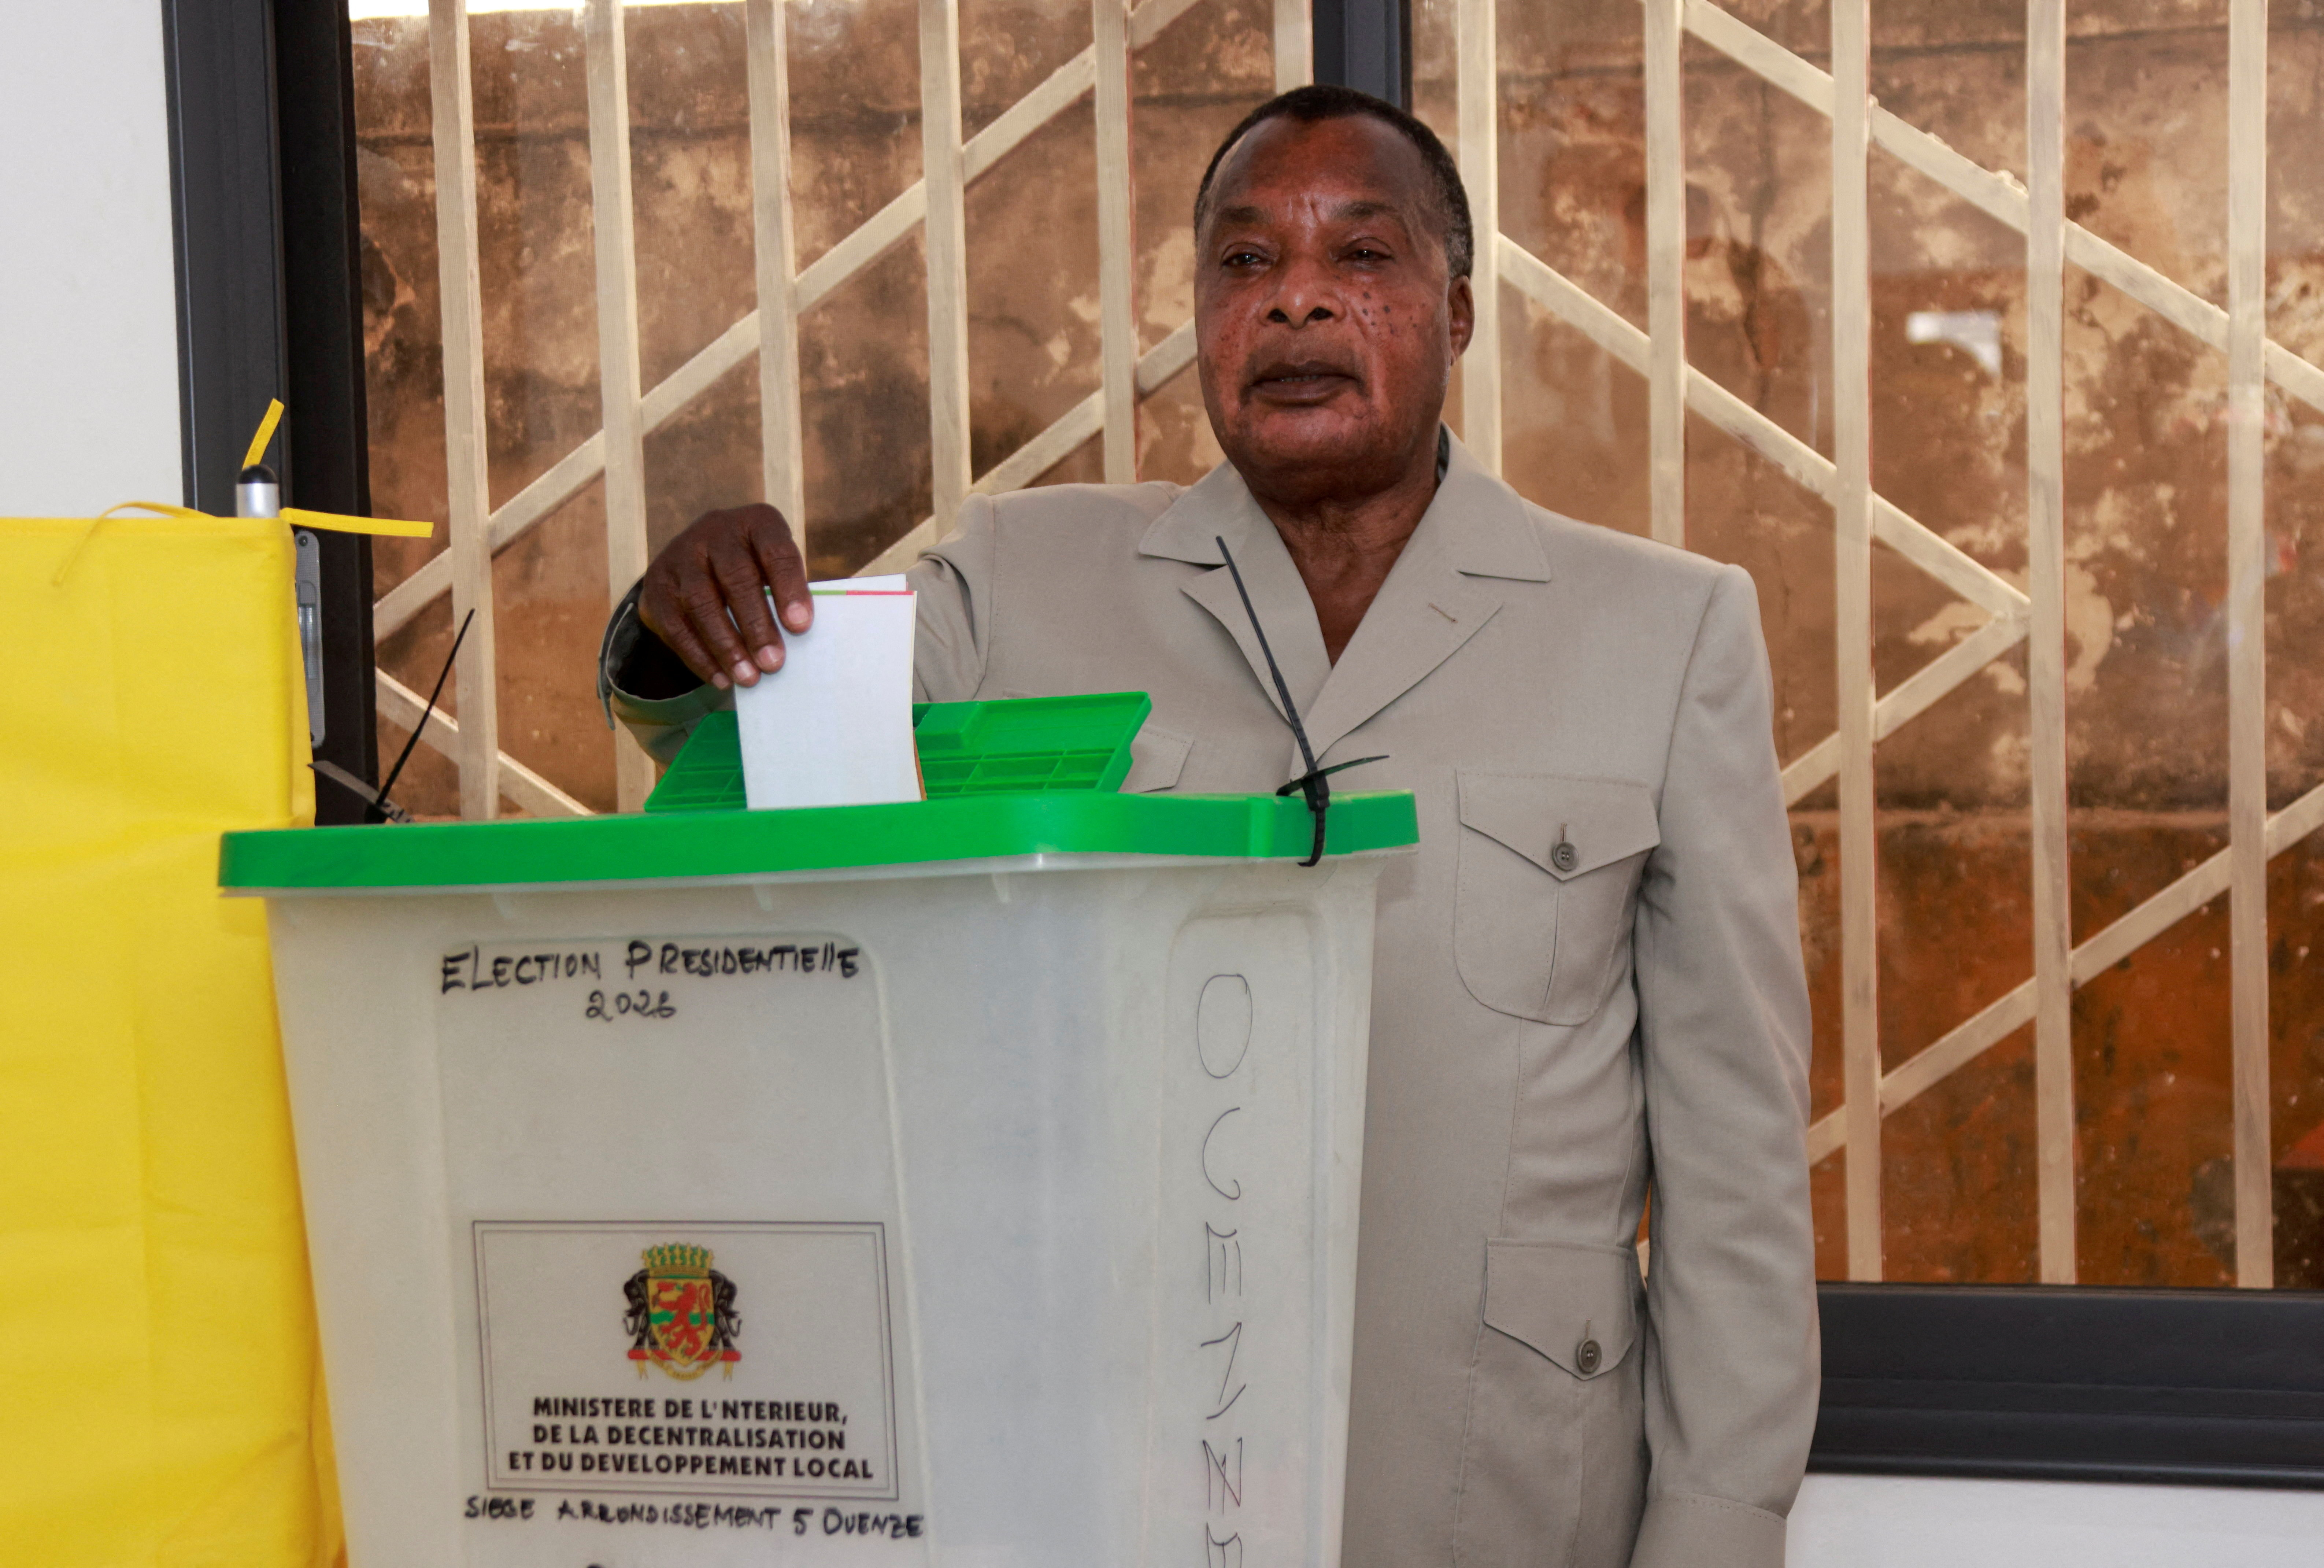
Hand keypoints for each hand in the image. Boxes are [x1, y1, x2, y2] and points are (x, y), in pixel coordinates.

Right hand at [636, 503, 812, 688]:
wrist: (698, 561)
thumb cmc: (755, 571)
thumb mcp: (774, 570)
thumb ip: (785, 596)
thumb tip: (797, 640)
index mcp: (756, 522)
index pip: (775, 550)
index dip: (789, 588)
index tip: (801, 626)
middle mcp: (715, 530)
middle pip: (735, 577)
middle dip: (756, 625)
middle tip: (773, 664)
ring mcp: (681, 554)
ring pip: (701, 602)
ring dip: (726, 646)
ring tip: (748, 678)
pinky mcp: (657, 584)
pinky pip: (675, 625)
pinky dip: (699, 656)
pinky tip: (721, 678)